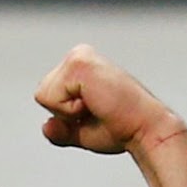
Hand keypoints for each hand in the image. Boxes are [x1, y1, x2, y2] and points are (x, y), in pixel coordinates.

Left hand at [33, 44, 184, 156]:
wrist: (145, 127)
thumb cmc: (123, 127)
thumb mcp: (84, 131)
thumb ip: (63, 128)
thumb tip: (46, 126)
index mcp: (80, 66)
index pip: (47, 96)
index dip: (66, 116)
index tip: (96, 113)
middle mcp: (79, 56)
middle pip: (42, 94)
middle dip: (64, 114)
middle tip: (97, 110)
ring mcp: (78, 56)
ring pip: (44, 95)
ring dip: (68, 112)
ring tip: (97, 106)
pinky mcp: (78, 62)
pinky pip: (51, 97)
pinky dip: (70, 110)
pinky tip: (95, 103)